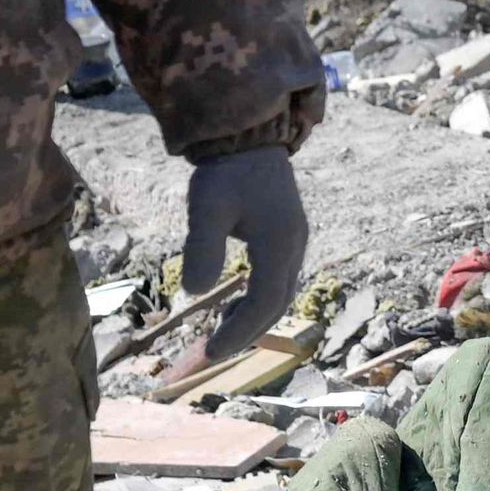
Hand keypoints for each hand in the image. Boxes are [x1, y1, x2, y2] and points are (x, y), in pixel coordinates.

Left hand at [183, 146, 310, 361]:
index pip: (264, 302)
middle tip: (212, 353)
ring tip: (219, 332)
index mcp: (278, 242)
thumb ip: (201, 248)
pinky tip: (233, 305)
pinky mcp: (288, 236)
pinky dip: (258, 301)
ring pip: (281, 295)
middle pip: (277, 304)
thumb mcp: (206, 208)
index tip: (211, 352)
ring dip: (253, 319)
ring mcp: (295, 241)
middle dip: (246, 333)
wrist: (248, 138)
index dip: (239, 332)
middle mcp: (294, 245)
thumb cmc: (225, 172)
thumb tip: (194, 291)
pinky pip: (278, 280)